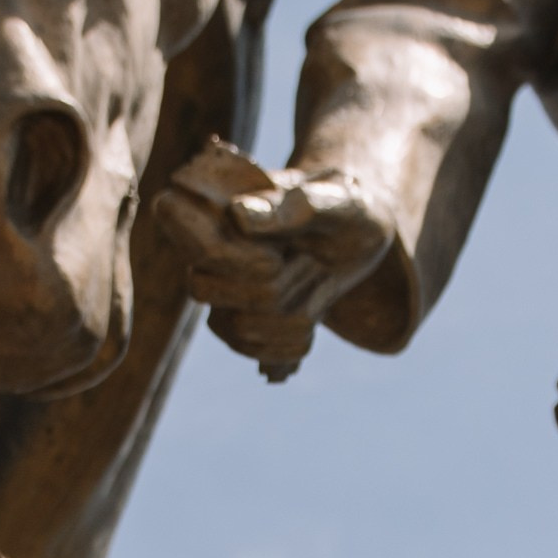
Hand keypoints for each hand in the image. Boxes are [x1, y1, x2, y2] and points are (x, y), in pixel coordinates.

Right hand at [156, 162, 393, 376]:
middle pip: (214, 294)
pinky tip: (313, 313)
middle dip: (276, 287)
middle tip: (310, 262)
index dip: (234, 262)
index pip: (197, 248)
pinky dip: (296, 343)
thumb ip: (294, 206)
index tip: (279, 255)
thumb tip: (238, 216)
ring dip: (295, 314)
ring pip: (242, 331)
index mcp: (218, 211)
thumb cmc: (348, 206)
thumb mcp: (338, 200)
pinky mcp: (243, 328)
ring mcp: (223, 296)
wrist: (360, 235)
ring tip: (314, 282)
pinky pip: (260, 357)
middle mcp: (208, 256)